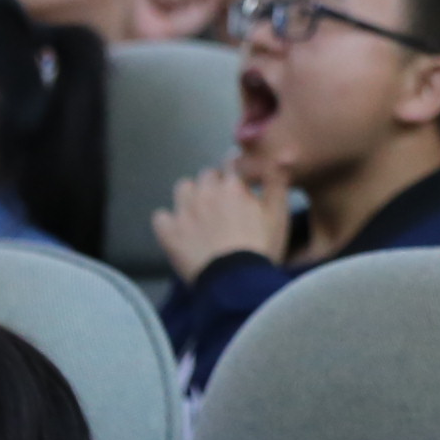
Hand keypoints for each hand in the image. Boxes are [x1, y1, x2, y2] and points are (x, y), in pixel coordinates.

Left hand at [153, 161, 290, 284]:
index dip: (236, 168)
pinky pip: (160, 217)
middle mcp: (205, 192)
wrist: (235, 282)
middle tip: (224, 203)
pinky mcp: (168, 232)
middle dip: (214, 183)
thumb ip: (277, 182)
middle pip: (206, 175)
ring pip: (183, 188)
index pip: (231, 162)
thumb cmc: (261, 248)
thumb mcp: (279, 215)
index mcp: (233, 186)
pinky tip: (179, 231)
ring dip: (191, 196)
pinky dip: (169, 221)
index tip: (240, 179)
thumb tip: (279, 156)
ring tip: (200, 213)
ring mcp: (184, 211)